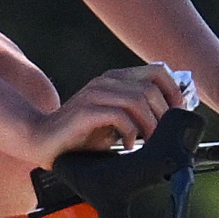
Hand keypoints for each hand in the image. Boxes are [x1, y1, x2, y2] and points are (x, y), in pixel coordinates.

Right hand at [22, 66, 182, 164]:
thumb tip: (170, 123)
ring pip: (138, 100)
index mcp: (116, 79)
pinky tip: (127, 146)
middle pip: (151, 88)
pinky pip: (119, 115)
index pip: (158, 71)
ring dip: (149, 125)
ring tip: (146, 142)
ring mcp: (94, 94)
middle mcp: (106, 81)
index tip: (177, 114)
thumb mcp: (116, 122)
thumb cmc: (81, 135)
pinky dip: (130, 133)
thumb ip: (138, 116)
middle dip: (163, 115)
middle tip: (161, 136)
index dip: (173, 91)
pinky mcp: (85, 110)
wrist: (42, 141)